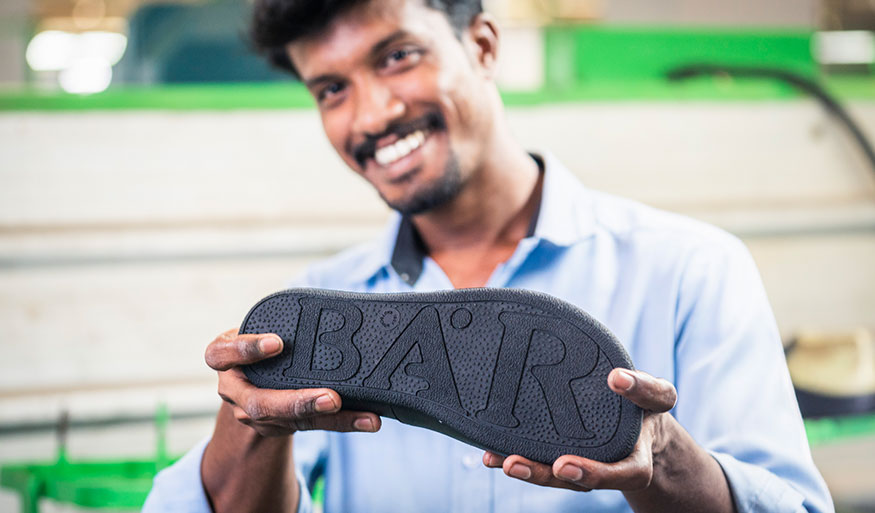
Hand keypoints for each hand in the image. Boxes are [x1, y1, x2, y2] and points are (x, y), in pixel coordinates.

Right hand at [205, 328, 380, 436]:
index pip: (222, 354)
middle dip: (298, 403)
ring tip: (363, 416)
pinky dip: (343, 423)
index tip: (277, 342)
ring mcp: (255, 415)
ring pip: (292, 421)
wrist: (245, 380)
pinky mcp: (279, 427)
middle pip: (260, 404)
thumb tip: (331, 305)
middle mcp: (235, 392)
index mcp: (223, 359)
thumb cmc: (256, 343)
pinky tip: (368, 419)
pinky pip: (313, 426)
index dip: (247, 349)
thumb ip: (277, 322)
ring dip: (331, 420)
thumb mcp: (254, 328)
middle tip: (331, 398)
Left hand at [483, 368, 675, 491]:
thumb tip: (617, 376)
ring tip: (499, 460)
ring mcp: (580, 462)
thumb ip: (645, 389)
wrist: (639, 417)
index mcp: (632, 462)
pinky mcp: (559, 452)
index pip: (617, 475)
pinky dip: (513, 458)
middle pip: (573, 480)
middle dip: (542, 474)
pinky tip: (490, 454)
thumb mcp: (658, 396)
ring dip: (525, 468)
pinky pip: (538, 459)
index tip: (564, 462)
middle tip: (515, 463)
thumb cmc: (645, 405)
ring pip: (552, 474)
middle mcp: (603, 468)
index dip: (592, 473)